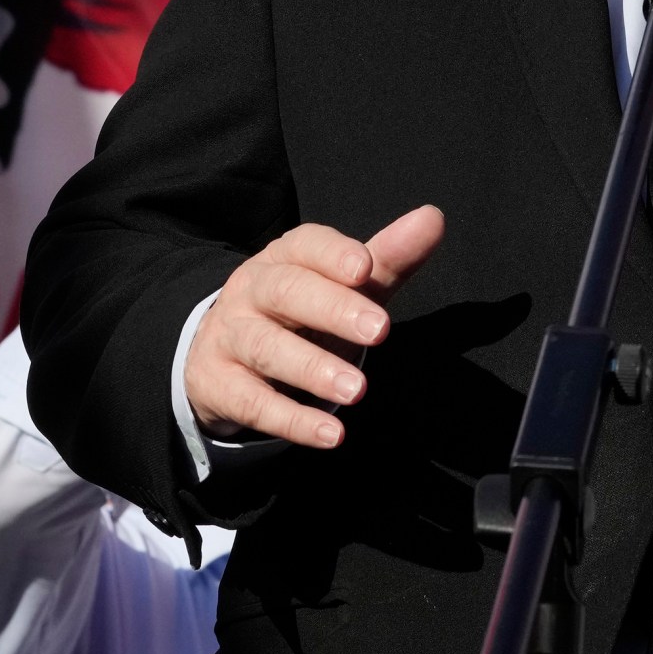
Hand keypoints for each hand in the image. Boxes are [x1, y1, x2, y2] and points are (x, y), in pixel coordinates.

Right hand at [183, 205, 445, 448]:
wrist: (221, 354)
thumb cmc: (301, 314)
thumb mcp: (344, 287)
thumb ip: (389, 258)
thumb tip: (433, 218)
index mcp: (284, 258)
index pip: (306, 246)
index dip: (334, 255)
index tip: (366, 268)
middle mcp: (251, 290)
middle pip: (286, 292)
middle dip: (333, 309)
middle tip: (379, 330)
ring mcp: (230, 337)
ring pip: (266, 347)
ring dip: (312, 368)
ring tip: (356, 390)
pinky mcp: (218, 385)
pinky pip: (253, 403)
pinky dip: (292, 420)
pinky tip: (330, 435)